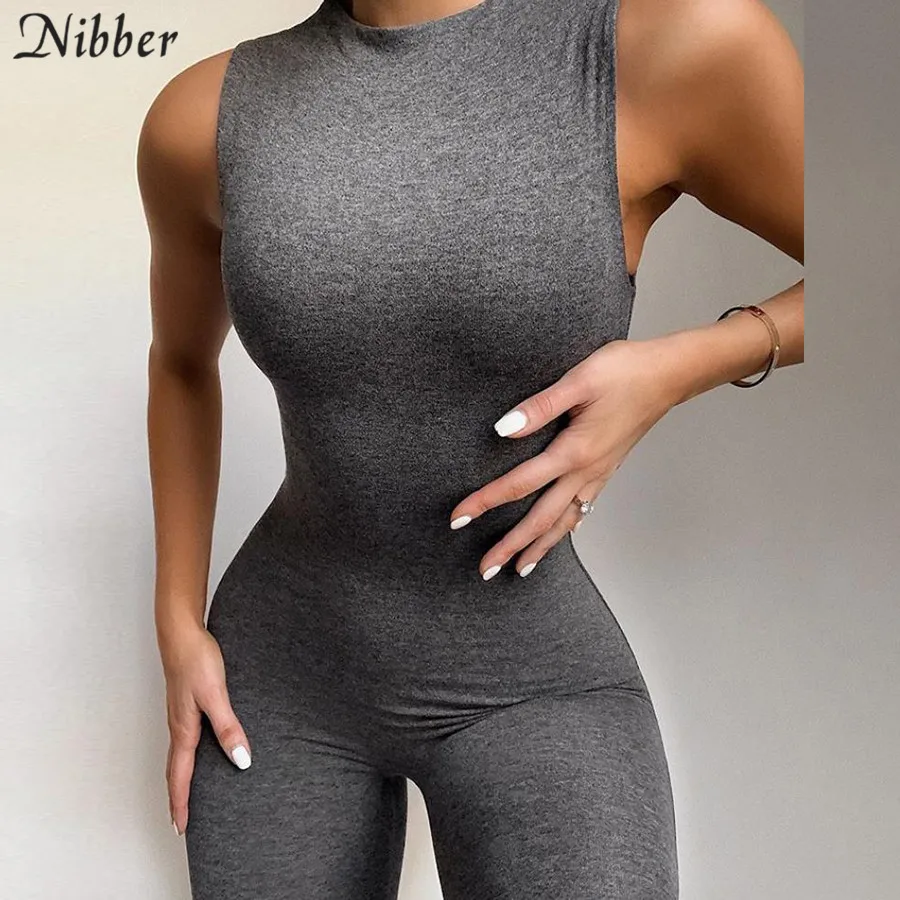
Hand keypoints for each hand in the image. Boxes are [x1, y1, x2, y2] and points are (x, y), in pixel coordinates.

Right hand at [161, 624, 251, 835]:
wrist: (181, 632)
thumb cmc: (196, 660)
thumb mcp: (216, 695)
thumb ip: (228, 727)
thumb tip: (240, 760)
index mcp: (184, 729)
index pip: (180, 776)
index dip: (181, 803)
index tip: (181, 828)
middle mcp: (178, 726)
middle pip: (174, 771)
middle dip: (177, 797)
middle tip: (180, 822)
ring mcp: (180, 714)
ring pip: (177, 755)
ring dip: (180, 778)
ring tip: (185, 795)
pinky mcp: (185, 702)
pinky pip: (183, 739)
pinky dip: (185, 757)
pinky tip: (196, 752)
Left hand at [449, 339, 677, 578]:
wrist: (670, 374)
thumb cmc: (626, 371)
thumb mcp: (579, 380)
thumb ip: (539, 407)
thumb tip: (503, 429)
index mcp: (574, 451)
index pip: (519, 484)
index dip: (485, 502)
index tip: (458, 519)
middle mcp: (586, 471)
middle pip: (541, 519)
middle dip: (510, 546)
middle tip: (485, 570)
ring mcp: (599, 474)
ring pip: (564, 522)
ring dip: (540, 547)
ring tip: (520, 569)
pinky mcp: (607, 469)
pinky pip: (582, 509)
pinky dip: (566, 529)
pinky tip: (560, 535)